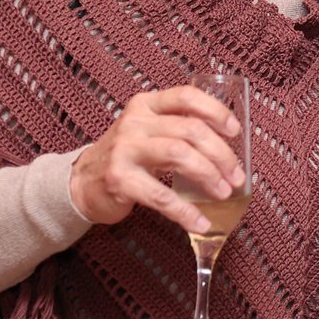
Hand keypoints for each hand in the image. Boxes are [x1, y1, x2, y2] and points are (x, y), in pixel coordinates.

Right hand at [69, 86, 245, 233]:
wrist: (81, 183)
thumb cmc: (127, 155)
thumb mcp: (149, 130)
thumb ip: (179, 127)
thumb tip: (228, 142)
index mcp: (146, 105)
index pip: (186, 97)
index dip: (215, 111)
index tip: (235, 130)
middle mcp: (135, 122)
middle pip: (190, 130)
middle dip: (221, 153)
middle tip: (236, 175)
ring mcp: (124, 150)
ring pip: (179, 155)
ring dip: (209, 175)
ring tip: (224, 192)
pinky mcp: (119, 180)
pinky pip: (160, 195)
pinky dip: (185, 211)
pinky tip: (199, 222)